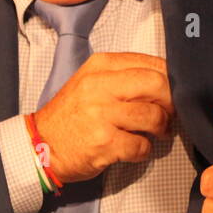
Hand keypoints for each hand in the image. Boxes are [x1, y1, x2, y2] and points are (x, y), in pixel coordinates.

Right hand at [33, 52, 172, 182]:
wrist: (40, 144)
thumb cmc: (72, 114)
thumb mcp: (92, 82)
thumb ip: (124, 76)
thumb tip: (165, 80)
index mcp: (101, 66)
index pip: (151, 63)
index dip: (170, 78)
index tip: (173, 91)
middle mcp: (100, 87)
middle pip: (156, 85)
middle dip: (171, 101)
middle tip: (171, 112)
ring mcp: (101, 115)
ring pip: (152, 116)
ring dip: (161, 127)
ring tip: (157, 131)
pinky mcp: (104, 143)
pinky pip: (141, 145)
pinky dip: (145, 149)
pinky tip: (137, 148)